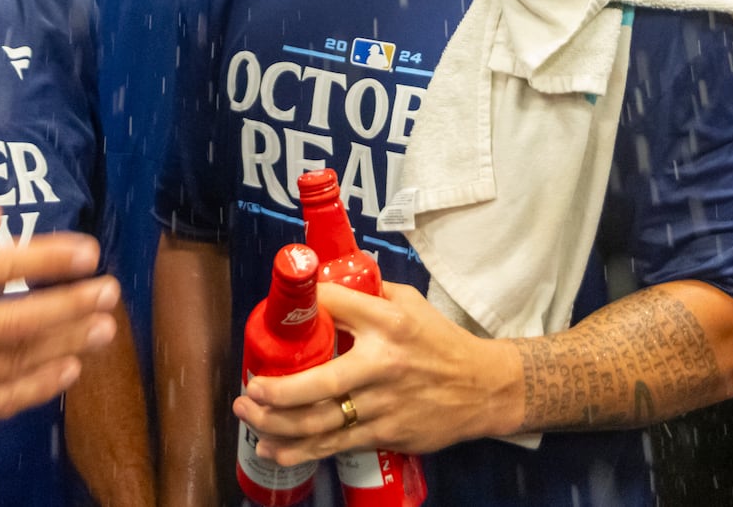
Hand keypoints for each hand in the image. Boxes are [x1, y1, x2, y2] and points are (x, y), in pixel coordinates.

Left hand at [233, 282, 514, 466]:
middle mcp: (383, 364)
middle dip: (276, 390)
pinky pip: (336, 443)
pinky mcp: (387, 433)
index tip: (273, 316)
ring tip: (248, 415)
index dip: (300, 308)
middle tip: (249, 389)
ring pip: (322, 421)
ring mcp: (385, 404)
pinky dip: (301, 450)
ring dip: (277, 423)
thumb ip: (368, 294)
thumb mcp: (409, 303)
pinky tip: (274, 448)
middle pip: (320, 382)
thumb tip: (322, 282)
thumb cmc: (440, 341)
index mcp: (388, 322)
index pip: (332, 306)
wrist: (485, 388)